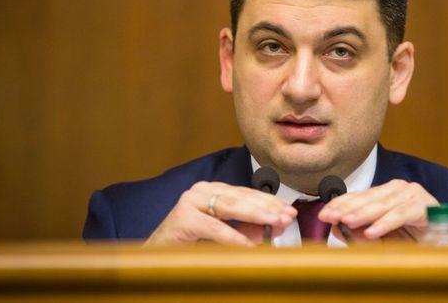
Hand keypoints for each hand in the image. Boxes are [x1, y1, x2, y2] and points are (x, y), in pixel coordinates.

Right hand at [144, 181, 296, 245]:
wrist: (157, 257)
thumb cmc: (192, 245)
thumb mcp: (226, 235)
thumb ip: (248, 229)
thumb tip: (275, 225)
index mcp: (213, 191)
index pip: (247, 193)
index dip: (270, 202)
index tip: (290, 211)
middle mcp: (202, 191)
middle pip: (241, 197)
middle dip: (267, 207)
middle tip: (287, 215)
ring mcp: (190, 201)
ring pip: (230, 206)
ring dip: (256, 215)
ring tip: (275, 222)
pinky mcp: (182, 218)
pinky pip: (214, 227)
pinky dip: (233, 237)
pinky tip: (250, 245)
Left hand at [318, 179, 447, 242]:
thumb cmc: (414, 240)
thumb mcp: (382, 237)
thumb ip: (361, 232)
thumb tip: (337, 228)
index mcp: (388, 193)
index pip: (360, 196)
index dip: (341, 204)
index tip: (324, 213)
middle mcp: (400, 189)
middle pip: (368, 198)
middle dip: (347, 208)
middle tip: (329, 217)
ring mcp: (414, 194)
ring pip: (383, 205)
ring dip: (363, 214)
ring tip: (346, 222)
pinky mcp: (425, 206)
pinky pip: (401, 215)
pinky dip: (385, 224)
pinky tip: (371, 232)